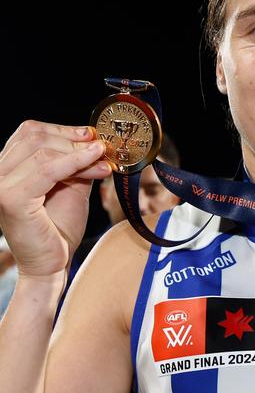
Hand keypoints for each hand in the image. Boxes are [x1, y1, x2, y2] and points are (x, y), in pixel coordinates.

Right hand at [0, 121, 110, 278]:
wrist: (51, 263)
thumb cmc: (58, 228)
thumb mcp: (70, 186)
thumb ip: (76, 163)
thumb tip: (94, 140)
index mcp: (5, 167)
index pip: (30, 133)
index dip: (63, 129)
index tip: (92, 134)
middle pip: (37, 138)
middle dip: (74, 141)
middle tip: (103, 148)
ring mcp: (0, 185)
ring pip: (44, 152)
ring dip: (80, 153)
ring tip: (105, 159)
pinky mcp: (11, 198)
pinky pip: (48, 170)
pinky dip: (76, 163)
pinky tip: (98, 165)